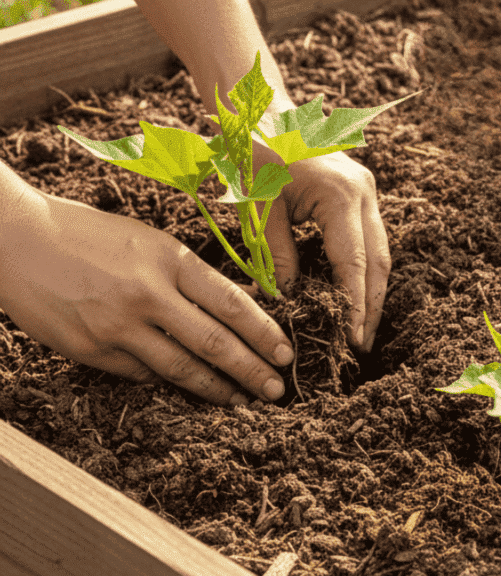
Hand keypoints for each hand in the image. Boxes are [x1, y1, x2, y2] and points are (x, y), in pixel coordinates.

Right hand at [0, 190, 293, 404]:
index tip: (286, 353)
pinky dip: (166, 380)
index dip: (264, 333)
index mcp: (169, 258)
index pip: (231, 303)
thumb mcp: (148, 242)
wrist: (14, 240)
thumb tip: (236, 307)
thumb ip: (188, 275)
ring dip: (215, 389)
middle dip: (251, 370)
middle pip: (214, 343)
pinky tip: (186, 388)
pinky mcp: (91, 349)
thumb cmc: (88, 235)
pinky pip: (142, 373)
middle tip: (276, 391)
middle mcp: (148, 294)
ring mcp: (117, 326)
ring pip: (181, 368)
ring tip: (241, 400)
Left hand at [248, 150, 389, 352]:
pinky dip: (364, 272)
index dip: (354, 305)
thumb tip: (289, 300)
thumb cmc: (254, 153)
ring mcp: (367, 193)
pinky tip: (354, 297)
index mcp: (339, 194)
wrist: (263, 112)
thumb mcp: (258, 207)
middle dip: (371, 307)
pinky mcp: (362, 195)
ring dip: (372, 292)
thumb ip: (277, 255)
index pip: (354, 263)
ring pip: (379, 253)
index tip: (351, 338)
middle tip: (361, 345)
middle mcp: (363, 193)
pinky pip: (369, 241)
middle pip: (379, 262)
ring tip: (360, 330)